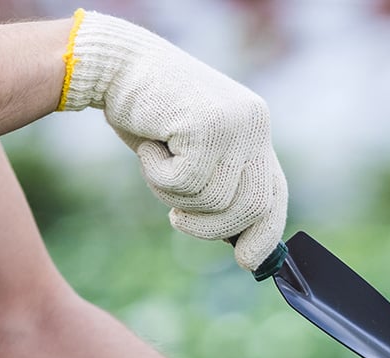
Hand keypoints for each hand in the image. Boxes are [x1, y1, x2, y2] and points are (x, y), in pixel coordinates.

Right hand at [60, 11, 287, 272]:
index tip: (246, 261)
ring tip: (156, 162)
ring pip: (216, 199)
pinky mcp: (209, 124)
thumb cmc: (148, 115)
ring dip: (174, 196)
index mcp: (256, 129)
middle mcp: (255, 123)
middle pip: (251, 207)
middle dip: (211, 227)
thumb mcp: (193, 152)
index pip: (275, 193)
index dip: (264, 233)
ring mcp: (236, 122)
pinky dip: (158, 176)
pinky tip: (149, 146)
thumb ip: (220, 184)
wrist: (114, 65)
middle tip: (176, 218)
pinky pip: (187, 183)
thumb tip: (242, 244)